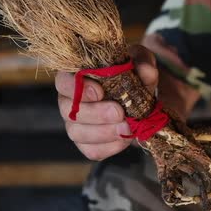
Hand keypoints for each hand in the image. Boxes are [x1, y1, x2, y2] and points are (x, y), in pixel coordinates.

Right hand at [55, 45, 158, 160]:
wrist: (143, 93)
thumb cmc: (133, 70)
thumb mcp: (140, 60)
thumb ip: (142, 63)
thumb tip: (147, 72)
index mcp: (76, 76)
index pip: (63, 82)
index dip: (76, 89)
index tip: (99, 92)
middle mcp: (70, 101)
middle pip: (68, 112)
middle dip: (95, 114)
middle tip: (119, 112)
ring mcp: (76, 124)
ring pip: (77, 133)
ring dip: (103, 133)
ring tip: (127, 127)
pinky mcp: (88, 142)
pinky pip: (92, 150)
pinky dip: (110, 147)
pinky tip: (125, 139)